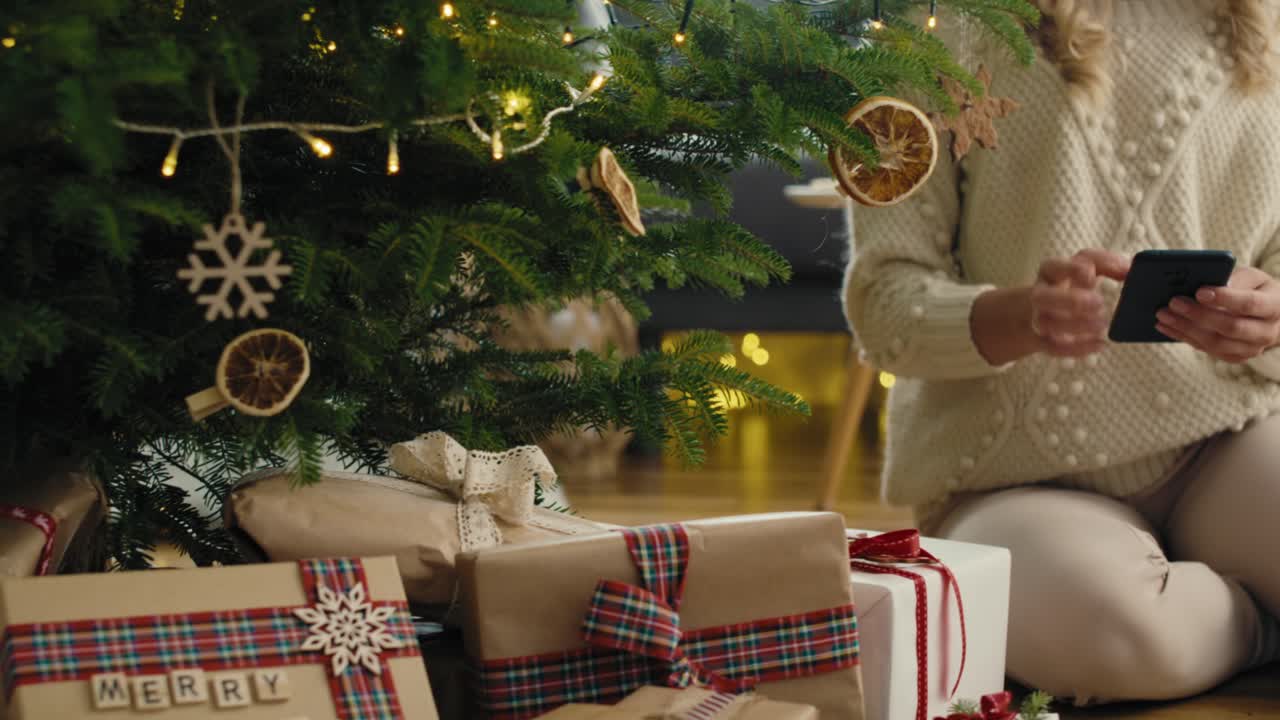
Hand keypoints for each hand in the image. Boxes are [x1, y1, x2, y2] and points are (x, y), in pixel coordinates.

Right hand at [1030, 249, 1130, 356]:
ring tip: (1102, 325)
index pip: (1055, 266)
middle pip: (1041, 297)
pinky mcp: (1042, 340)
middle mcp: (1040, 295)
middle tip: (1098, 303)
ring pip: (1046, 323)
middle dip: (1069, 300)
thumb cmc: (1075, 287)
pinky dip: (1076, 348)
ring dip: (1075, 325)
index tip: (1093, 275)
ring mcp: (1038, 319)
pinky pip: (1052, 347)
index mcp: (1051, 272)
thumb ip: (1107, 266)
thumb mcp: (1088, 271)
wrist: (1046, 313)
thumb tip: (1130, 269)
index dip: (1073, 269)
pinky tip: (1100, 344)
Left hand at [1156, 265, 1279, 362]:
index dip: (1225, 298)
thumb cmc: (1256, 289)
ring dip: (1185, 329)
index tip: (1200, 291)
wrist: (1270, 316)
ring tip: (1162, 314)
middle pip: (1230, 327)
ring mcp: (1251, 349)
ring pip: (1216, 343)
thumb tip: (1209, 284)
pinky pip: (1207, 350)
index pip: (1250, 304)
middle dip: (1199, 315)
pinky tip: (1165, 326)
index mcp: (1275, 306)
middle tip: (1173, 302)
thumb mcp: (1252, 277)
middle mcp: (1267, 332)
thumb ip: (1235, 278)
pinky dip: (1184, 337)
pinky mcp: (1235, 357)